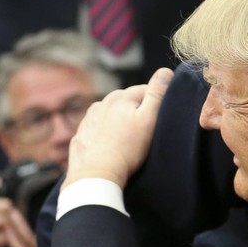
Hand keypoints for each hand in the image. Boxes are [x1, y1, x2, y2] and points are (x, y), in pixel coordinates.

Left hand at [64, 68, 173, 188]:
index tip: (161, 119)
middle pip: (127, 101)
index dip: (157, 102)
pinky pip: (99, 128)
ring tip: (129, 141)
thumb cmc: (127, 149)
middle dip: (137, 111)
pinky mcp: (82, 134)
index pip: (145, 90)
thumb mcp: (149, 120)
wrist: (96, 175)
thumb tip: (165, 71)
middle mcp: (102, 103)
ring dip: (121, 122)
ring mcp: (89, 119)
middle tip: (147, 132)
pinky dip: (107, 134)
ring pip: (112, 114)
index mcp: (120, 97)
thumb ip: (157, 94)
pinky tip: (113, 147)